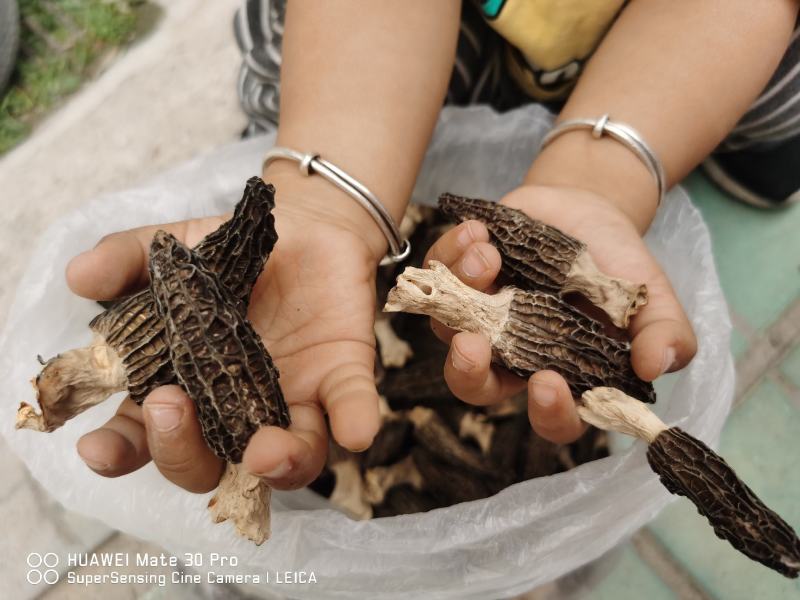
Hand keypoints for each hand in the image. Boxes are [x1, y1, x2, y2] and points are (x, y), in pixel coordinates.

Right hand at [68, 183, 384, 492]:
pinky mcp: (341, 378)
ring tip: (263, 451)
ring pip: (287, 463)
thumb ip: (125, 259)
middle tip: (170, 405)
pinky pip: (351, 411)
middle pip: (207, 465)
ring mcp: (291, 401)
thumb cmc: (228, 253)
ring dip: (276, 466)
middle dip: (183, 452)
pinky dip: (354, 422)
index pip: (142, 438)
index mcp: (183, 387)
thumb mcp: (171, 250)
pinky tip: (355, 431)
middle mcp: (235, 410)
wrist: (304, 227)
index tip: (98, 447)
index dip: (120, 452)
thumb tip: (79, 276)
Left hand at [425, 184, 696, 443]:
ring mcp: (480, 316)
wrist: (588, 208)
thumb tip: (656, 366)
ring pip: (446, 324)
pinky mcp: (458, 277)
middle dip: (467, 371)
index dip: (548, 413)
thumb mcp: (653, 296)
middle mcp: (512, 354)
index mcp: (562, 373)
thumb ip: (665, 332)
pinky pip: (437, 275)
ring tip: (488, 253)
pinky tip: (479, 233)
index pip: (553, 417)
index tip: (549, 384)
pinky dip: (450, 254)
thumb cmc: (620, 265)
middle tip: (470, 343)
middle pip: (476, 386)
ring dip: (462, 290)